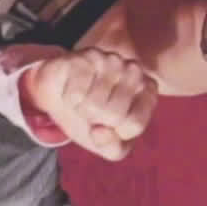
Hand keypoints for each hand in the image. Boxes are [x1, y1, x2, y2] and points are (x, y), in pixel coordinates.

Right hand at [19, 48, 156, 160]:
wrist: (57, 91)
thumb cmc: (88, 116)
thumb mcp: (106, 142)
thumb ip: (113, 147)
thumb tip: (100, 131)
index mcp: (148, 91)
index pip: (134, 125)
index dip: (113, 132)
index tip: (107, 122)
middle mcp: (134, 71)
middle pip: (115, 115)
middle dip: (95, 120)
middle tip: (90, 110)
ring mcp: (110, 60)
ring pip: (94, 105)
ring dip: (80, 109)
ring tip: (81, 99)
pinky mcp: (84, 58)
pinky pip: (75, 95)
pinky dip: (67, 99)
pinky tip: (70, 88)